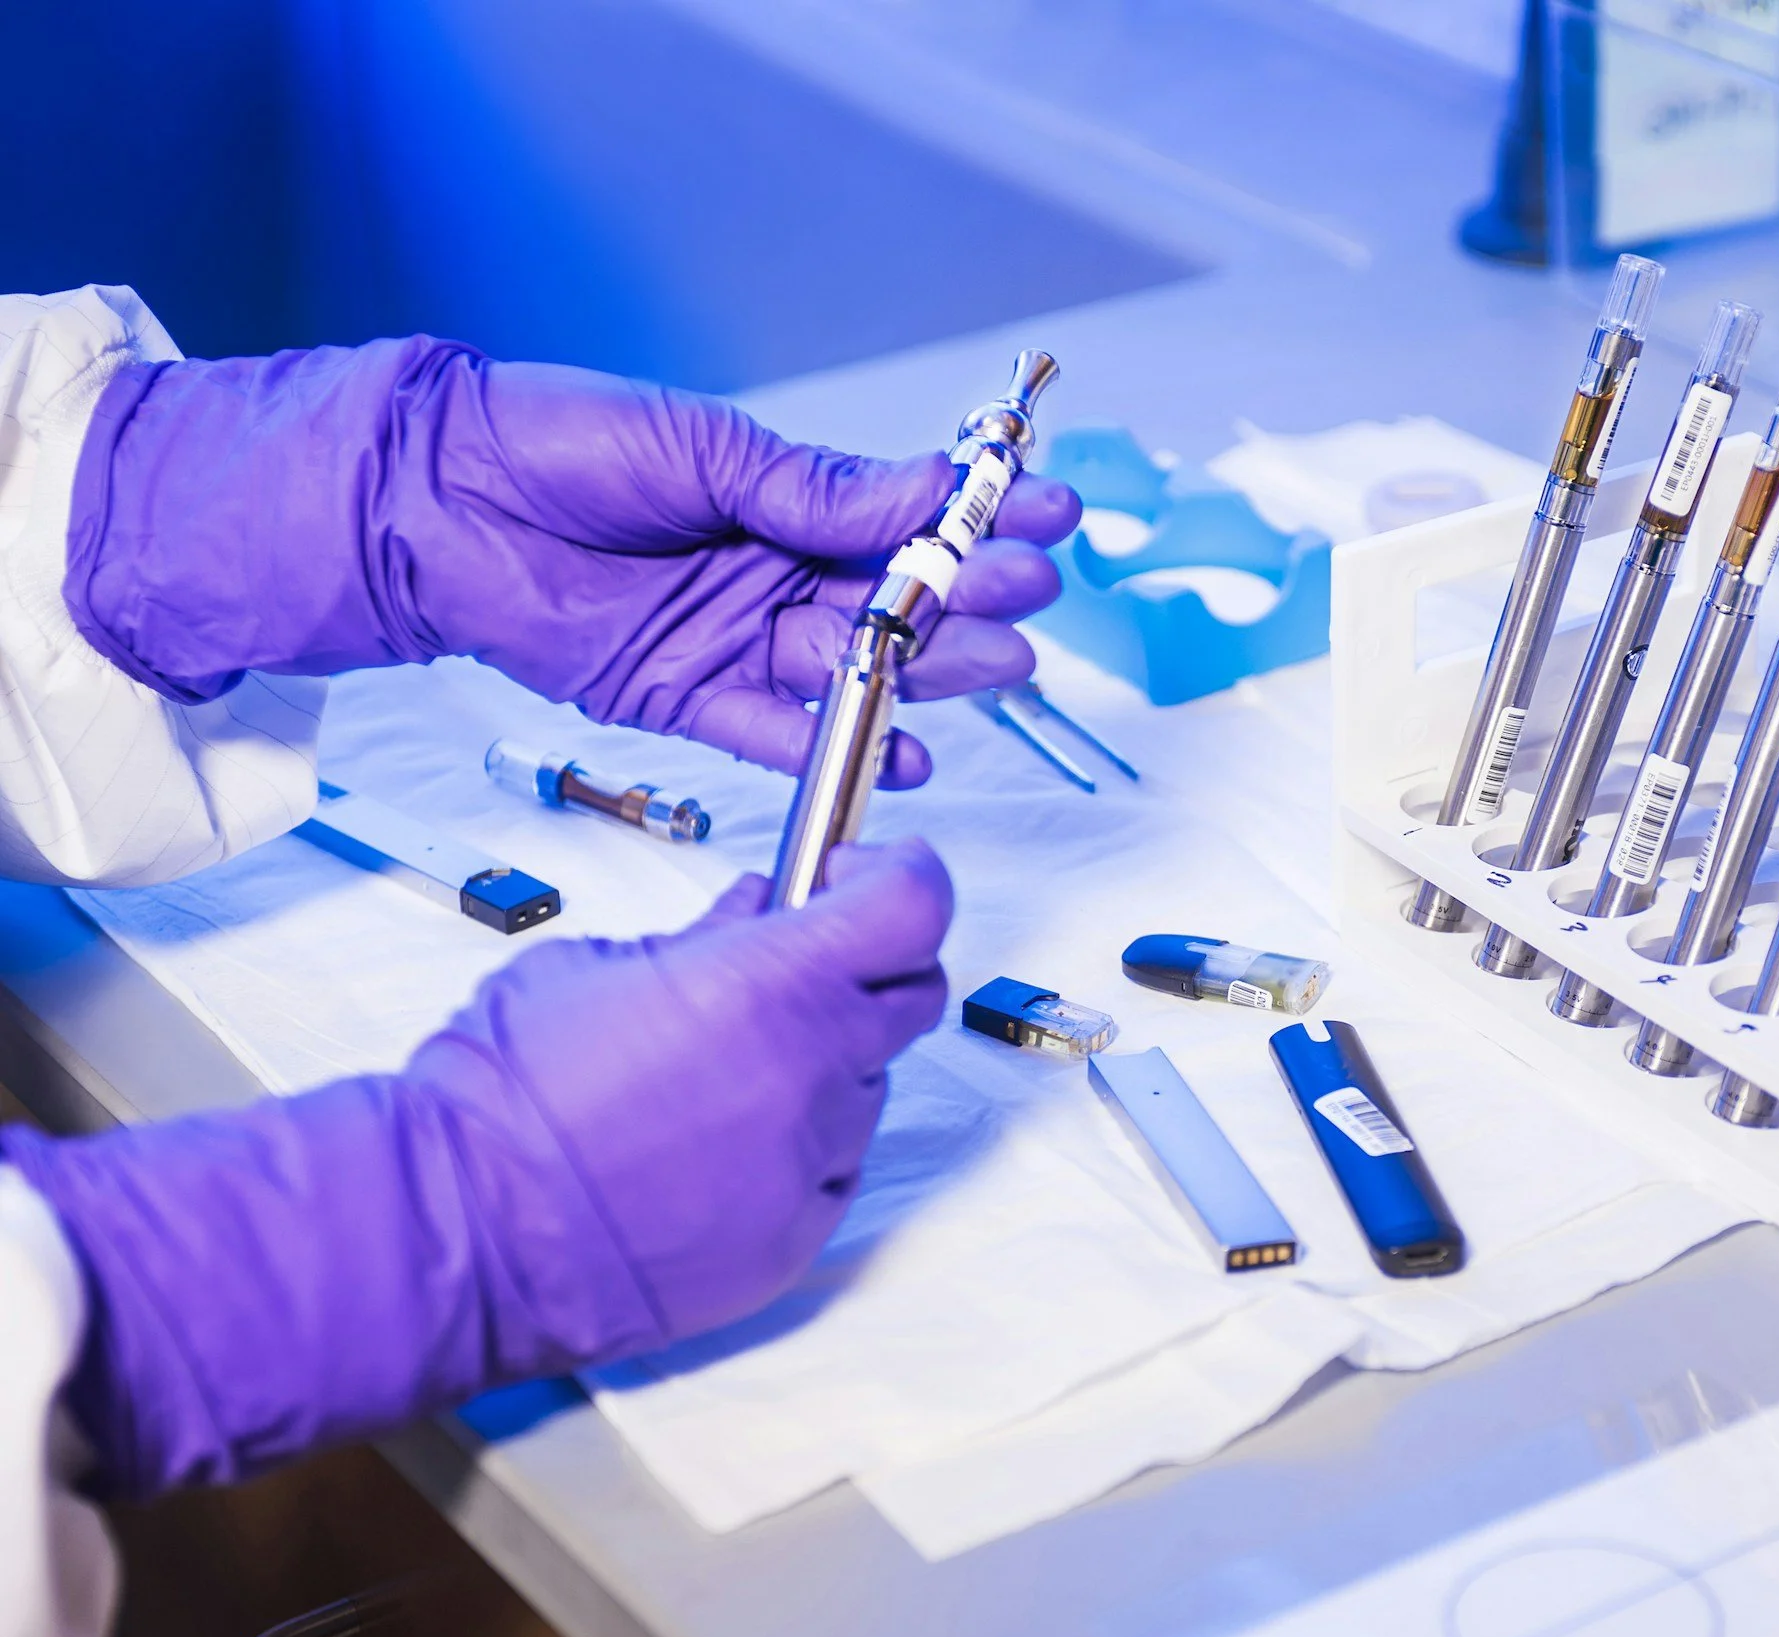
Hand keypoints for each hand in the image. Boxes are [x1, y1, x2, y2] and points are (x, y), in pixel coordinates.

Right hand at [0, 844, 949, 1495]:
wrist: (461, 1229)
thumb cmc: (505, 1094)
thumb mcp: (594, 966)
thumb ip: (703, 935)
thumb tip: (758, 907)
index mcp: (768, 984)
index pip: (914, 905)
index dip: (904, 875)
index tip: (868, 870)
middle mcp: (812, 1071)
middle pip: (912, 995)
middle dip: (868, 967)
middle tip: (798, 965)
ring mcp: (813, 1161)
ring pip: (865, 1085)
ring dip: (821, 1063)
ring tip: (716, 1074)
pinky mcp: (799, 1236)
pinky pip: (832, 1167)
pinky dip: (795, 1145)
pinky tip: (712, 1146)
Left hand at [65, 342, 1078, 785]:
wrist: (435, 502)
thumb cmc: (560, 445)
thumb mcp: (705, 447)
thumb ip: (815, 489)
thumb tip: (926, 491)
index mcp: (781, 497)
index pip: (903, 516)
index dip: (977, 519)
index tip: (1049, 514)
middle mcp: (769, 572)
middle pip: (894, 601)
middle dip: (969, 601)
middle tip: (1032, 603)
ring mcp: (733, 640)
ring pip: (853, 667)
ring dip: (928, 674)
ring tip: (1001, 673)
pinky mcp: (686, 699)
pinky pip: (778, 733)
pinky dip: (840, 748)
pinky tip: (908, 756)